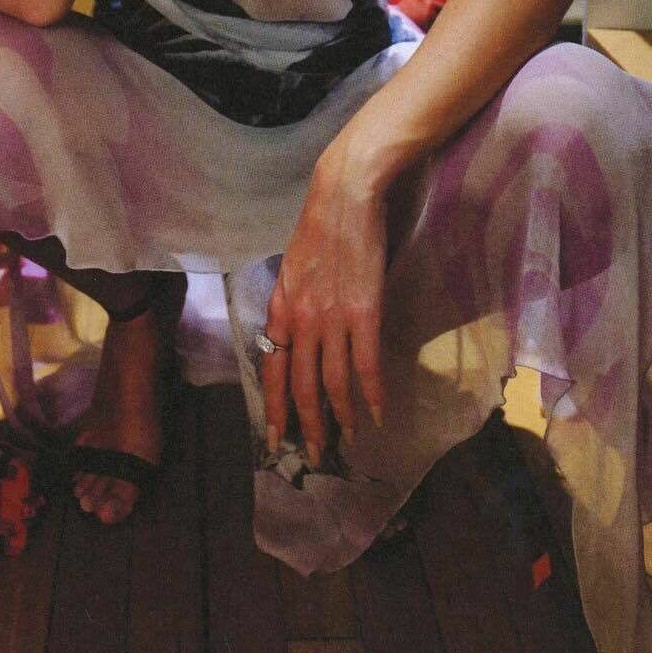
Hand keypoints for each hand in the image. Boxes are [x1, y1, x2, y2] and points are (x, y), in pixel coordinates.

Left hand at [260, 165, 387, 465]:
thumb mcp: (292, 268)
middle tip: (313, 456)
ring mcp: (333, 318)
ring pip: (334, 383)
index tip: (274, 439)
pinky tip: (378, 415)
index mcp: (281, 308)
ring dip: (342, 418)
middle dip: (307, 426)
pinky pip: (366, 365)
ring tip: (349, 442)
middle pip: (302, 386)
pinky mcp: (365, 312)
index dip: (274, 408)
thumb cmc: (319, 226)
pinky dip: (372, 395)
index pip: (272, 370)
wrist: (344, 195)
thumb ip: (292, 304)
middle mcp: (302, 319)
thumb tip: (294, 336)